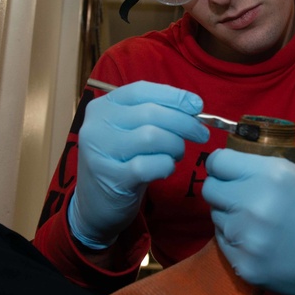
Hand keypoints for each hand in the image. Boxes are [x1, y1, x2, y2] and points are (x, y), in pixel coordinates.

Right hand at [69, 81, 209, 248]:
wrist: (94, 204)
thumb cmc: (120, 162)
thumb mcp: (128, 132)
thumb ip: (153, 115)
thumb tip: (193, 106)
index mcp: (101, 107)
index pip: (141, 90)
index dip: (173, 96)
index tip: (197, 105)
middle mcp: (97, 125)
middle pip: (151, 113)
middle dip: (184, 122)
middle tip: (201, 134)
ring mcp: (101, 152)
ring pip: (152, 137)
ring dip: (175, 146)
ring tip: (177, 154)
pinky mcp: (111, 178)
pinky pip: (150, 165)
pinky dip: (166, 165)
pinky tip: (166, 168)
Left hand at [202, 148, 294, 294]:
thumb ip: (279, 152)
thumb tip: (248, 144)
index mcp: (273, 175)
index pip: (218, 161)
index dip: (222, 163)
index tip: (228, 168)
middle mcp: (255, 205)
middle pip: (210, 189)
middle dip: (223, 187)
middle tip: (239, 193)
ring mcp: (248, 239)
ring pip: (215, 216)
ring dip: (230, 214)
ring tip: (255, 218)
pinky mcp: (245, 265)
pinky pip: (223, 242)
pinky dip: (235, 239)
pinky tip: (259, 239)